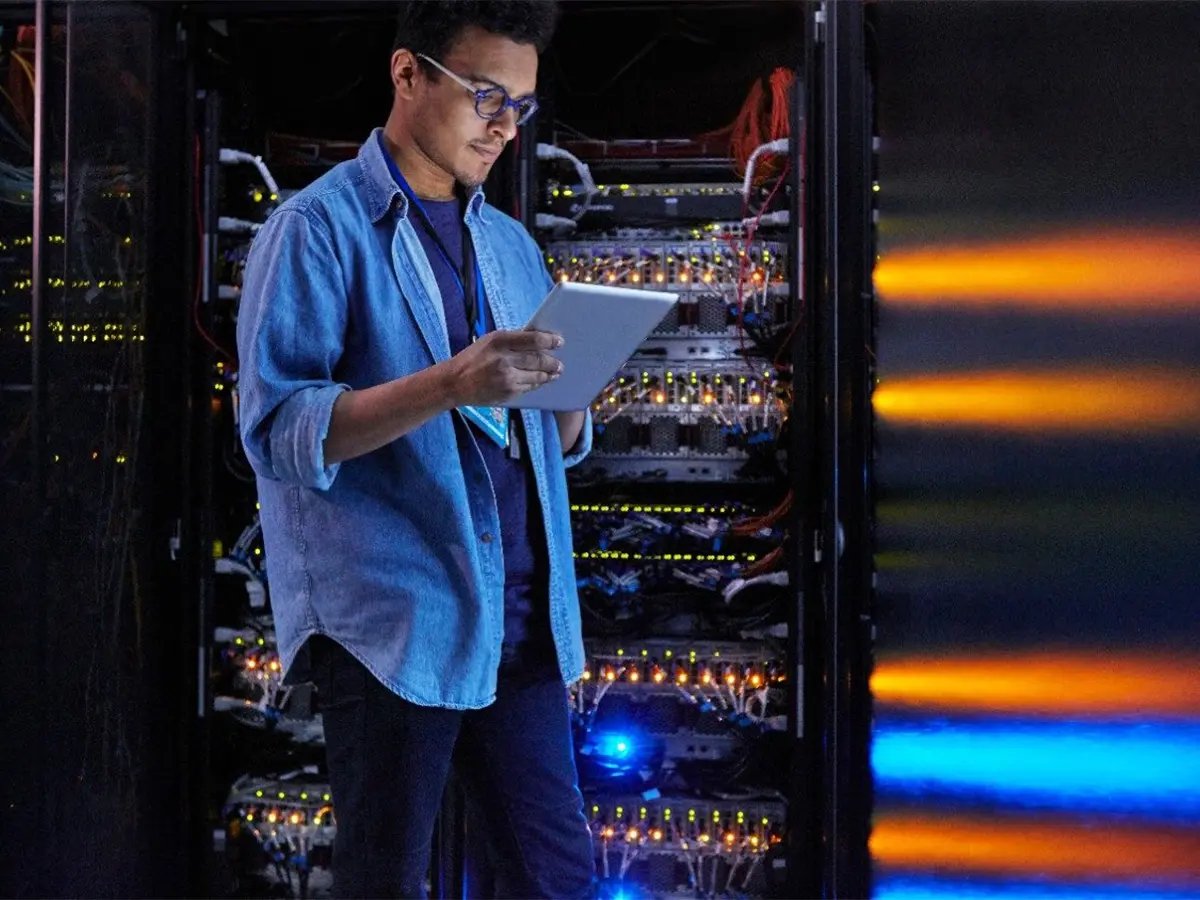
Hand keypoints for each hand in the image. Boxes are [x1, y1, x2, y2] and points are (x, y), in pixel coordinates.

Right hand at [444, 329, 563, 406]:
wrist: (455, 383)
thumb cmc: (473, 358)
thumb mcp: (489, 341)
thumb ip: (512, 340)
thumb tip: (536, 339)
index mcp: (500, 341)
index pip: (533, 339)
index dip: (550, 341)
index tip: (559, 342)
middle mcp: (505, 359)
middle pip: (538, 360)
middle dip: (552, 362)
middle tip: (560, 363)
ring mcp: (507, 378)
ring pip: (537, 376)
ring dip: (549, 374)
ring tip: (556, 372)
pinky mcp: (508, 393)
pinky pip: (529, 388)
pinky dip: (537, 384)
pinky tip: (542, 381)